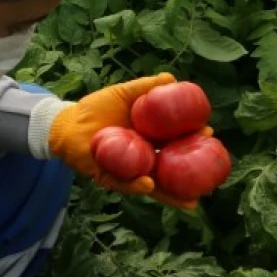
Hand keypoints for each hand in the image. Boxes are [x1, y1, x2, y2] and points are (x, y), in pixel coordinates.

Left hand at [45, 73, 212, 208]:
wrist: (68, 122)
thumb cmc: (96, 108)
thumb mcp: (124, 95)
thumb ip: (145, 88)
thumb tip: (171, 79)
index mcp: (149, 140)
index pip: (175, 143)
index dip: (193, 142)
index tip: (209, 132)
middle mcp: (142, 158)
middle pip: (170, 170)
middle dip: (190, 176)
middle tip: (209, 173)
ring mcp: (127, 170)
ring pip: (153, 186)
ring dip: (170, 193)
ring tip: (189, 198)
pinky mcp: (108, 178)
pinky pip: (124, 184)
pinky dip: (137, 186)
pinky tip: (149, 185)